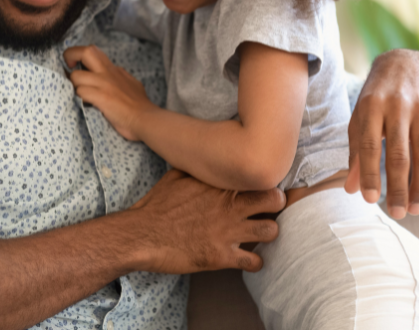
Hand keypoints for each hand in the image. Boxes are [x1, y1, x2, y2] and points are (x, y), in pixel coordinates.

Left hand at [64, 45, 155, 140]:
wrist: (146, 119)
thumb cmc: (140, 106)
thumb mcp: (131, 83)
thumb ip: (120, 77)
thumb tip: (114, 73)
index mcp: (114, 69)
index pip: (93, 52)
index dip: (80, 55)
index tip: (75, 65)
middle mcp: (108, 73)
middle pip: (86, 51)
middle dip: (71, 55)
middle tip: (69, 67)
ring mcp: (105, 84)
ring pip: (76, 76)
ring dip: (73, 85)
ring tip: (78, 94)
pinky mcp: (102, 97)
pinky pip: (81, 92)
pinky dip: (79, 98)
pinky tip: (85, 103)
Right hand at [131, 170, 284, 273]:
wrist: (142, 234)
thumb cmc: (157, 204)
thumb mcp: (176, 175)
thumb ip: (199, 167)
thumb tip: (207, 157)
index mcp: (220, 184)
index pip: (259, 176)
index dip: (266, 181)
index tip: (264, 186)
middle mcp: (228, 205)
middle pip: (275, 199)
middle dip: (276, 204)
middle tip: (269, 209)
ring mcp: (227, 231)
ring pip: (271, 231)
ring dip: (267, 233)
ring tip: (259, 233)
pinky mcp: (221, 256)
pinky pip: (254, 261)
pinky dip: (254, 262)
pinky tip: (246, 257)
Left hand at [345, 49, 418, 218]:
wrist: (405, 62)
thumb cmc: (375, 97)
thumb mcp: (360, 118)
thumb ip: (355, 153)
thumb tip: (351, 190)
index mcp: (371, 107)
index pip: (369, 146)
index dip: (369, 174)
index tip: (370, 200)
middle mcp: (398, 107)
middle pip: (399, 155)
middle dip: (398, 188)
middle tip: (397, 214)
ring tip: (415, 209)